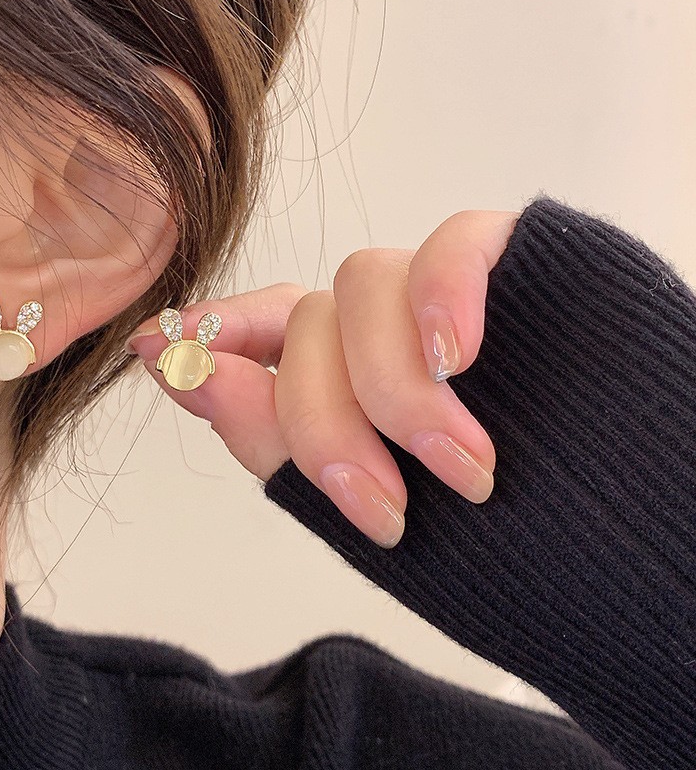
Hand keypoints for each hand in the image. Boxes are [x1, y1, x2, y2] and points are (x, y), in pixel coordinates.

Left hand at [127, 210, 520, 547]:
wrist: (624, 541)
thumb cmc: (498, 537)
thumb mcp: (363, 501)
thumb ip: (266, 432)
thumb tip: (168, 363)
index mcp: (347, 377)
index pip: (261, 331)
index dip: (210, 335)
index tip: (159, 348)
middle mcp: (383, 326)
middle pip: (303, 326)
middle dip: (324, 422)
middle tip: (379, 508)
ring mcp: (440, 292)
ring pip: (363, 285)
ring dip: (397, 389)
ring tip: (461, 469)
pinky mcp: (509, 263)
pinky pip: (455, 243)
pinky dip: (444, 298)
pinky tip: (458, 354)